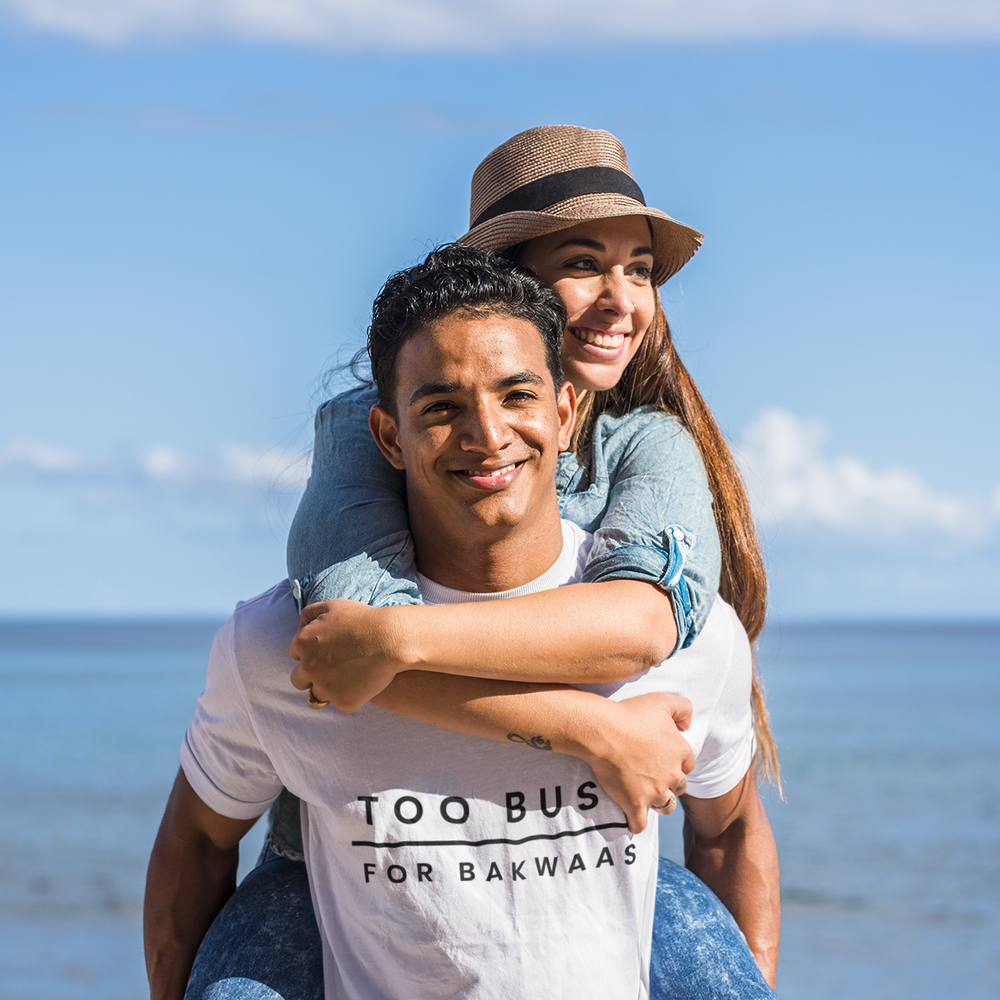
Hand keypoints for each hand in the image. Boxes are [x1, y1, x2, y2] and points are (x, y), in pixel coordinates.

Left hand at [288, 600, 403, 712]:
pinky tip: (362, 684)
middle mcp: (308, 668)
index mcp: (302, 643)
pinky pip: (340, 703)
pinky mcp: (343, 702)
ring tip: (346, 679)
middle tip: (332, 669)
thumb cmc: (364, 619)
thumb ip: (309, 615)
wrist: (392, 638)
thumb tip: (300, 629)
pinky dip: (349, 696)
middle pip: (298, 679)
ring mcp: (325, 688)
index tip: (327, 651)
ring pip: (316, 696)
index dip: (311, 651)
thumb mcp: (332, 606)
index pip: (295, 653)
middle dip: (312, 674)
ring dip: (327, 689)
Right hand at [582, 692, 694, 834]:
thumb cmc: (630, 713)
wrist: (602, 731)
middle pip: (680, 787)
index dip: (677, 761)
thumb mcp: (662, 700)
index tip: (664, 758)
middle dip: (671, 783)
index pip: (688, 764)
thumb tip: (688, 726)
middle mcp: (671, 774)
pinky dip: (636, 823)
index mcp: (680, 751)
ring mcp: (654, 792)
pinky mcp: (634, 804)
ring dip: (660, 803)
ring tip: (648, 797)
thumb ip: (684, 708)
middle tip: (654, 776)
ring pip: (666, 807)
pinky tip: (632, 820)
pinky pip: (640, 823)